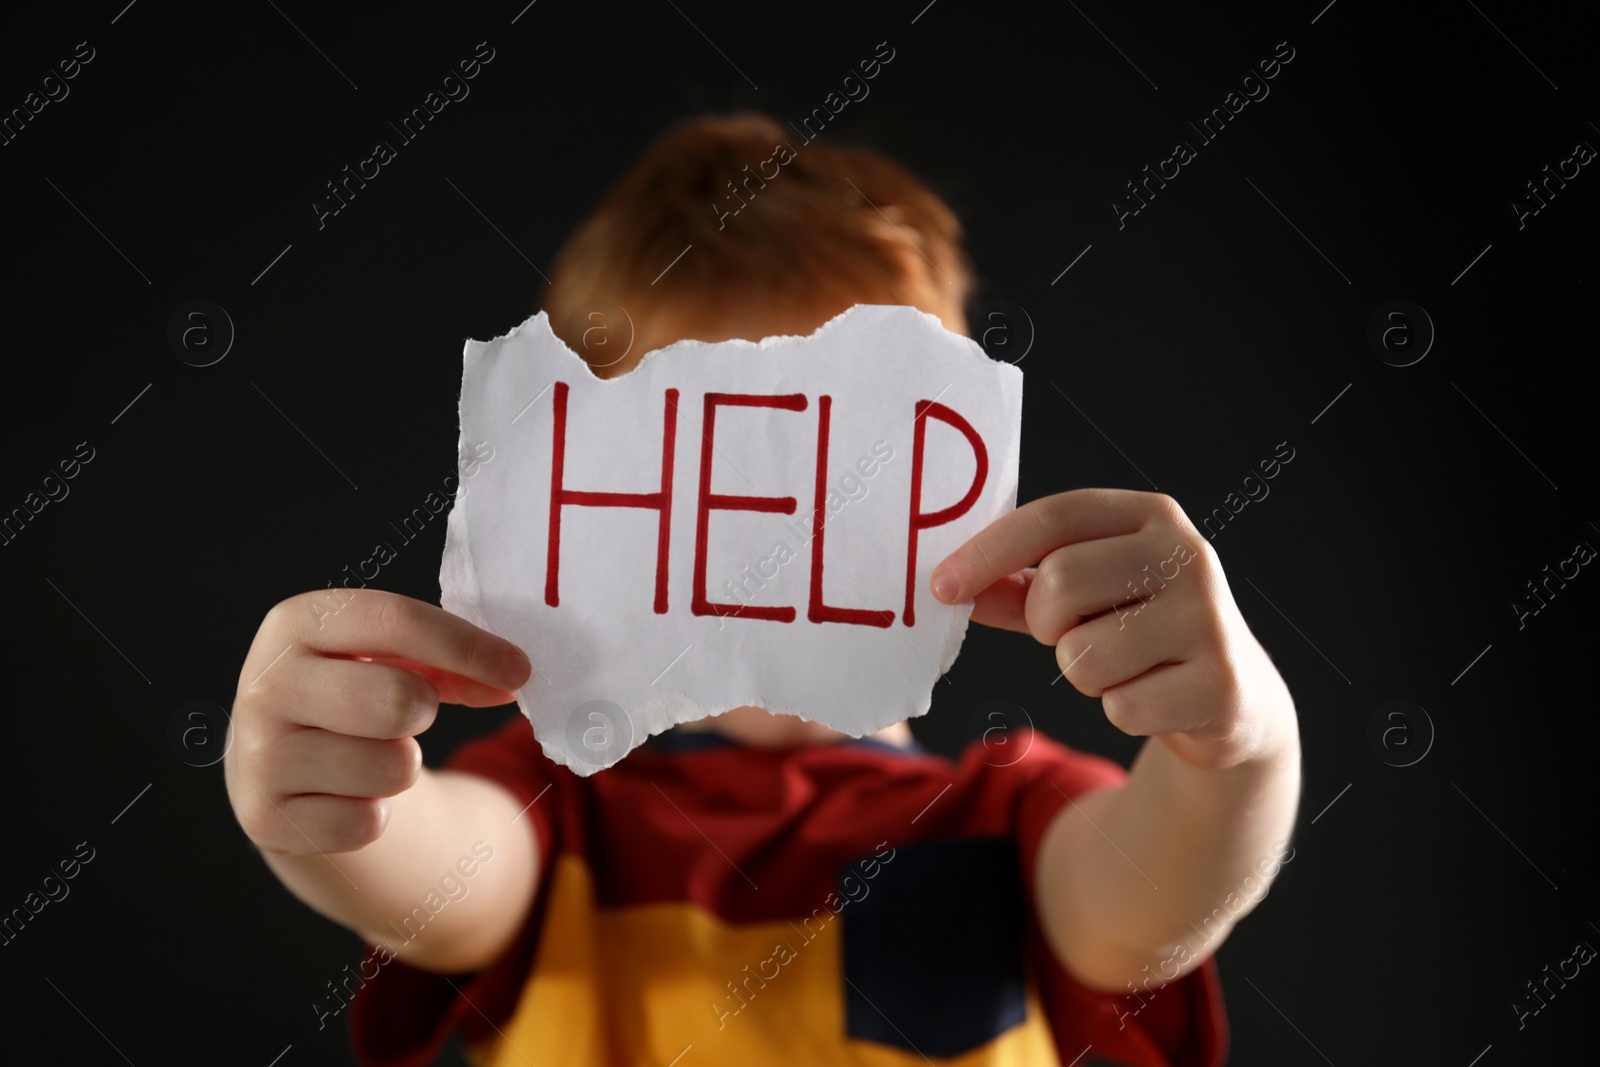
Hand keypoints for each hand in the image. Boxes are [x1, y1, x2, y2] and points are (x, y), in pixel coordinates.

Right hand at [224, 589, 531, 854]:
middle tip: (417, 714)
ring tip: (372, 755)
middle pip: (396, 701)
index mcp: (298, 623)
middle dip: (427, 711)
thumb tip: (513, 678)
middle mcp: (266, 683)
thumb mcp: (393, 660)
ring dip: (403, 766)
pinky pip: (368, 823)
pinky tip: (348, 795)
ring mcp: (258, 754)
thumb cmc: (354, 694)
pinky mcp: (264, 818)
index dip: (468, 646)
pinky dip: (376, 813)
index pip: (394, 621)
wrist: (279, 765)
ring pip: (392, 767)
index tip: (521, 670)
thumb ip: (454, 662)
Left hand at [931, 488, 1292, 769]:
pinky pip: (1119, 707)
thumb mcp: (1082, 595)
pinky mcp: (1221, 685)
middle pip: (1060, 582)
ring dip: (1082, 673)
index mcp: (1151, 516)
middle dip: (1046, 622)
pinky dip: (1120, 710)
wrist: (1234, 696)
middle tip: (1072, 634)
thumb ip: (1016, 586)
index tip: (939, 587)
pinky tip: (1154, 697)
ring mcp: (1210, 620)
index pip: (1053, 517)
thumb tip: (947, 588)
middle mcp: (1188, 556)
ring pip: (1083, 654)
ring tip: (1121, 666)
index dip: (988, 551)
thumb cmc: (1138, 630)